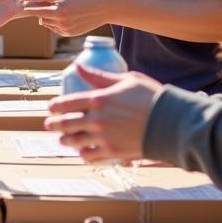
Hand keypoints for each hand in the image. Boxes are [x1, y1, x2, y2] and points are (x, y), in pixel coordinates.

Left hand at [14, 0, 108, 35]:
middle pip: (39, 12)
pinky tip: (61, 17)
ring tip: (53, 9)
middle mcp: (62, 14)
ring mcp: (65, 25)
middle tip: (27, 5)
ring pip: (44, 21)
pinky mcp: (68, 33)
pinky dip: (53, 23)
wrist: (106, 8)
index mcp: (62, 0)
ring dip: (44, 16)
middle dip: (33, 8)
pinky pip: (53, 28)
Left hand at [44, 64, 163, 162]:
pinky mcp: (113, 152)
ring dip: (66, 140)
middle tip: (50, 125)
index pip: (67, 103)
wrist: (171, 122)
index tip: (51, 108)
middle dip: (55, 125)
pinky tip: (82, 152)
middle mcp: (97, 119)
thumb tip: (78, 66)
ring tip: (63, 139)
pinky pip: (90, 156)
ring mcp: (104, 137)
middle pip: (66, 124)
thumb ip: (99, 76)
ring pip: (75, 141)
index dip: (55, 106)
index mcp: (99, 99)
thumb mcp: (125, 80)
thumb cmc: (151, 96)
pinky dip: (83, 154)